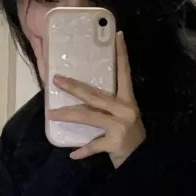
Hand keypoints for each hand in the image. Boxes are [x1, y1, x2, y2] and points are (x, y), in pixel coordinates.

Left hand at [49, 32, 145, 167]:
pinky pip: (94, 145)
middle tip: (56, 80)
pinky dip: (83, 151)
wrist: (143, 160)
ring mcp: (120, 126)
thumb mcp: (124, 116)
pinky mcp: (115, 143)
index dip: (121, 54)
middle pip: (95, 95)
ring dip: (68, 115)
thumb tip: (82, 96)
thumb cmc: (129, 136)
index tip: (117, 35)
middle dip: (74, 87)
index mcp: (128, 100)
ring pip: (89, 116)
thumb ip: (109, 106)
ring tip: (51, 114)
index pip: (125, 72)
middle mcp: (125, 110)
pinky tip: (72, 154)